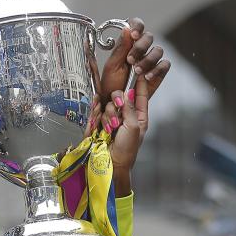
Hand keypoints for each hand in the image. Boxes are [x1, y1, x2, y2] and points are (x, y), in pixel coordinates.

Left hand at [98, 17, 169, 104]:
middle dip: (141, 47)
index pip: (136, 25)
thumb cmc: (111, 85)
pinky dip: (157, 69)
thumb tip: (127, 29)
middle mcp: (141, 49)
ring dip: (148, 59)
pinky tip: (147, 77)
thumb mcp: (112, 66)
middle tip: (130, 59)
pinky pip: (165, 65)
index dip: (137, 26)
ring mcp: (151, 61)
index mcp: (128, 43)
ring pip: (158, 50)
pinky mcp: (159, 73)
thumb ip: (120, 49)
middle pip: (149, 37)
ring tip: (137, 71)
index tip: (133, 35)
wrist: (117, 105)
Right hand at [100, 75, 151, 196]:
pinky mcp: (97, 123)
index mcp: (138, 116)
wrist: (111, 164)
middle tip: (117, 113)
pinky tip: (97, 116)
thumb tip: (127, 93)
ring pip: (107, 104)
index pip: (140, 95)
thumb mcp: (133, 127)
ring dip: (108, 116)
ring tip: (109, 129)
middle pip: (119, 96)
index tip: (139, 70)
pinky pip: (95, 110)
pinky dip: (96, 112)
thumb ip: (130, 108)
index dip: (139, 83)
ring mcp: (110, 118)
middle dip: (117, 103)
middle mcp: (124, 115)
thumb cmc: (127, 150)